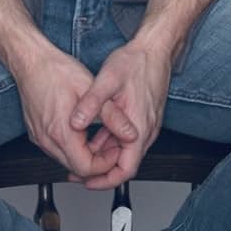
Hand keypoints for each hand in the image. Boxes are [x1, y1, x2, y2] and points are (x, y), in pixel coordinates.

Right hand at [12, 44, 138, 179]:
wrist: (31, 61)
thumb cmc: (56, 71)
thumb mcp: (92, 89)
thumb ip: (113, 115)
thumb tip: (130, 133)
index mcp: (61, 132)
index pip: (86, 168)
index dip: (105, 164)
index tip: (115, 150)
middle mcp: (47, 140)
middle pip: (76, 168)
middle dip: (98, 161)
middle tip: (112, 144)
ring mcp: (40, 138)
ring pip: (67, 160)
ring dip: (86, 153)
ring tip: (100, 135)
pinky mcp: (37, 134)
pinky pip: (58, 149)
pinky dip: (73, 146)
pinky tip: (83, 131)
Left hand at [66, 40, 171, 188]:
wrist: (155, 48)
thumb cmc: (137, 62)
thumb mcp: (108, 80)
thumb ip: (91, 103)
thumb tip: (75, 122)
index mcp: (139, 127)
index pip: (126, 170)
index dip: (105, 180)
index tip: (88, 182)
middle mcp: (146, 130)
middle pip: (124, 163)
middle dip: (100, 170)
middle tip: (77, 170)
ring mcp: (145, 124)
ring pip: (123, 150)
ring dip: (103, 154)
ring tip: (80, 152)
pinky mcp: (142, 117)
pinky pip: (125, 137)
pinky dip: (109, 140)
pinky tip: (93, 134)